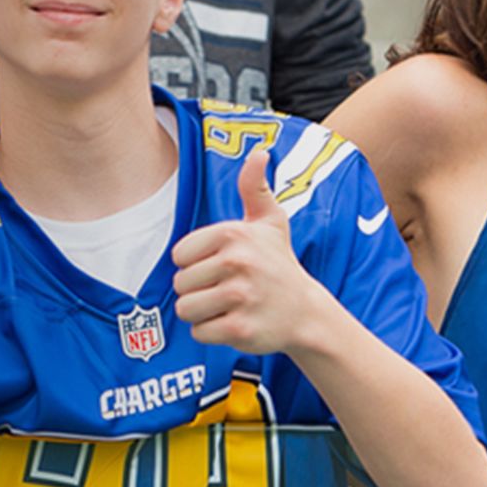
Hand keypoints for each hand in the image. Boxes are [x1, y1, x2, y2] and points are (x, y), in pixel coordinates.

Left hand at [171, 150, 334, 355]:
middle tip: (227, 289)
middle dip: (198, 291)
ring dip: (202, 313)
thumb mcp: (270, 222)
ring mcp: (240, 297)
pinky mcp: (240, 330)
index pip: (179, 256)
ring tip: (228, 306)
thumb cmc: (279, 264)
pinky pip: (200, 332)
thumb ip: (255, 187)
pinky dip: (212, 333)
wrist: (306, 312)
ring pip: (185, 310)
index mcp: (233, 234)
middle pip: (180, 284)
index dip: (195, 264)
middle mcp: (237, 263)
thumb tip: (259, 153)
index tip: (220, 267)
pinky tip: (235, 323)